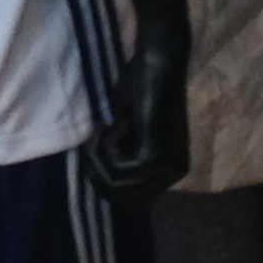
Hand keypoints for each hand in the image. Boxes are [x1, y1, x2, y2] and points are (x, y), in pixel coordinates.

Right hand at [84, 19, 189, 202]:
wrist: (158, 63)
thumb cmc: (140, 85)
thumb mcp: (127, 127)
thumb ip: (123, 151)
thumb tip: (101, 177)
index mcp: (169, 169)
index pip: (131, 198)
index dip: (103, 180)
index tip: (90, 152)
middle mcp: (173, 174)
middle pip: (125, 200)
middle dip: (97, 175)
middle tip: (89, 145)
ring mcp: (168, 167)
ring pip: (120, 186)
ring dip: (100, 160)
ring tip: (99, 131)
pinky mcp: (158, 156)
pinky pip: (122, 168)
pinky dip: (107, 147)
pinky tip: (112, 123)